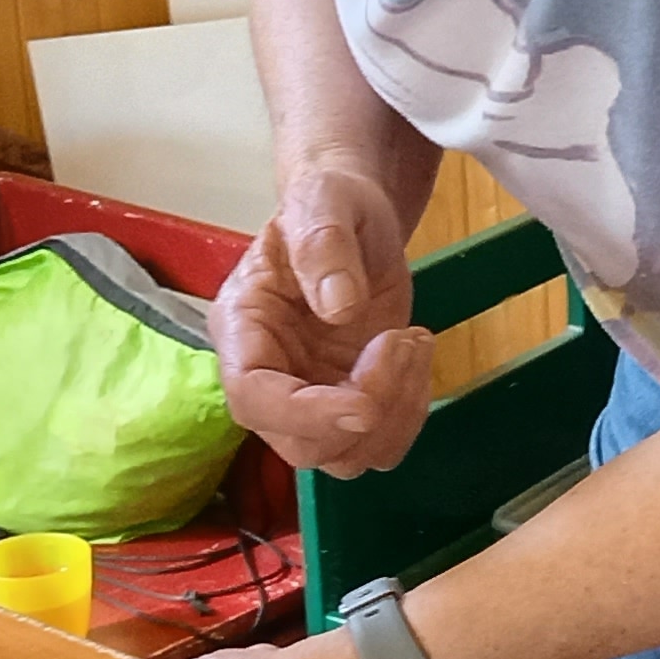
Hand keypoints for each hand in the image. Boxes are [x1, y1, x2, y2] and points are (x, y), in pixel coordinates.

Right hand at [215, 161, 432, 474]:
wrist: (354, 215)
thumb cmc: (328, 202)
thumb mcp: (323, 202)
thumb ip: (324, 246)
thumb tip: (339, 307)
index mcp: (244, 329)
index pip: (253, 397)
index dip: (304, 414)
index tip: (362, 404)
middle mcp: (270, 376)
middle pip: (301, 445)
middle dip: (363, 412)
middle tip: (400, 341)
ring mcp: (312, 396)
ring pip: (346, 456)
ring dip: (395, 413)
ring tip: (412, 339)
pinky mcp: (352, 401)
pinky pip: (381, 442)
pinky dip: (411, 411)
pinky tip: (416, 350)